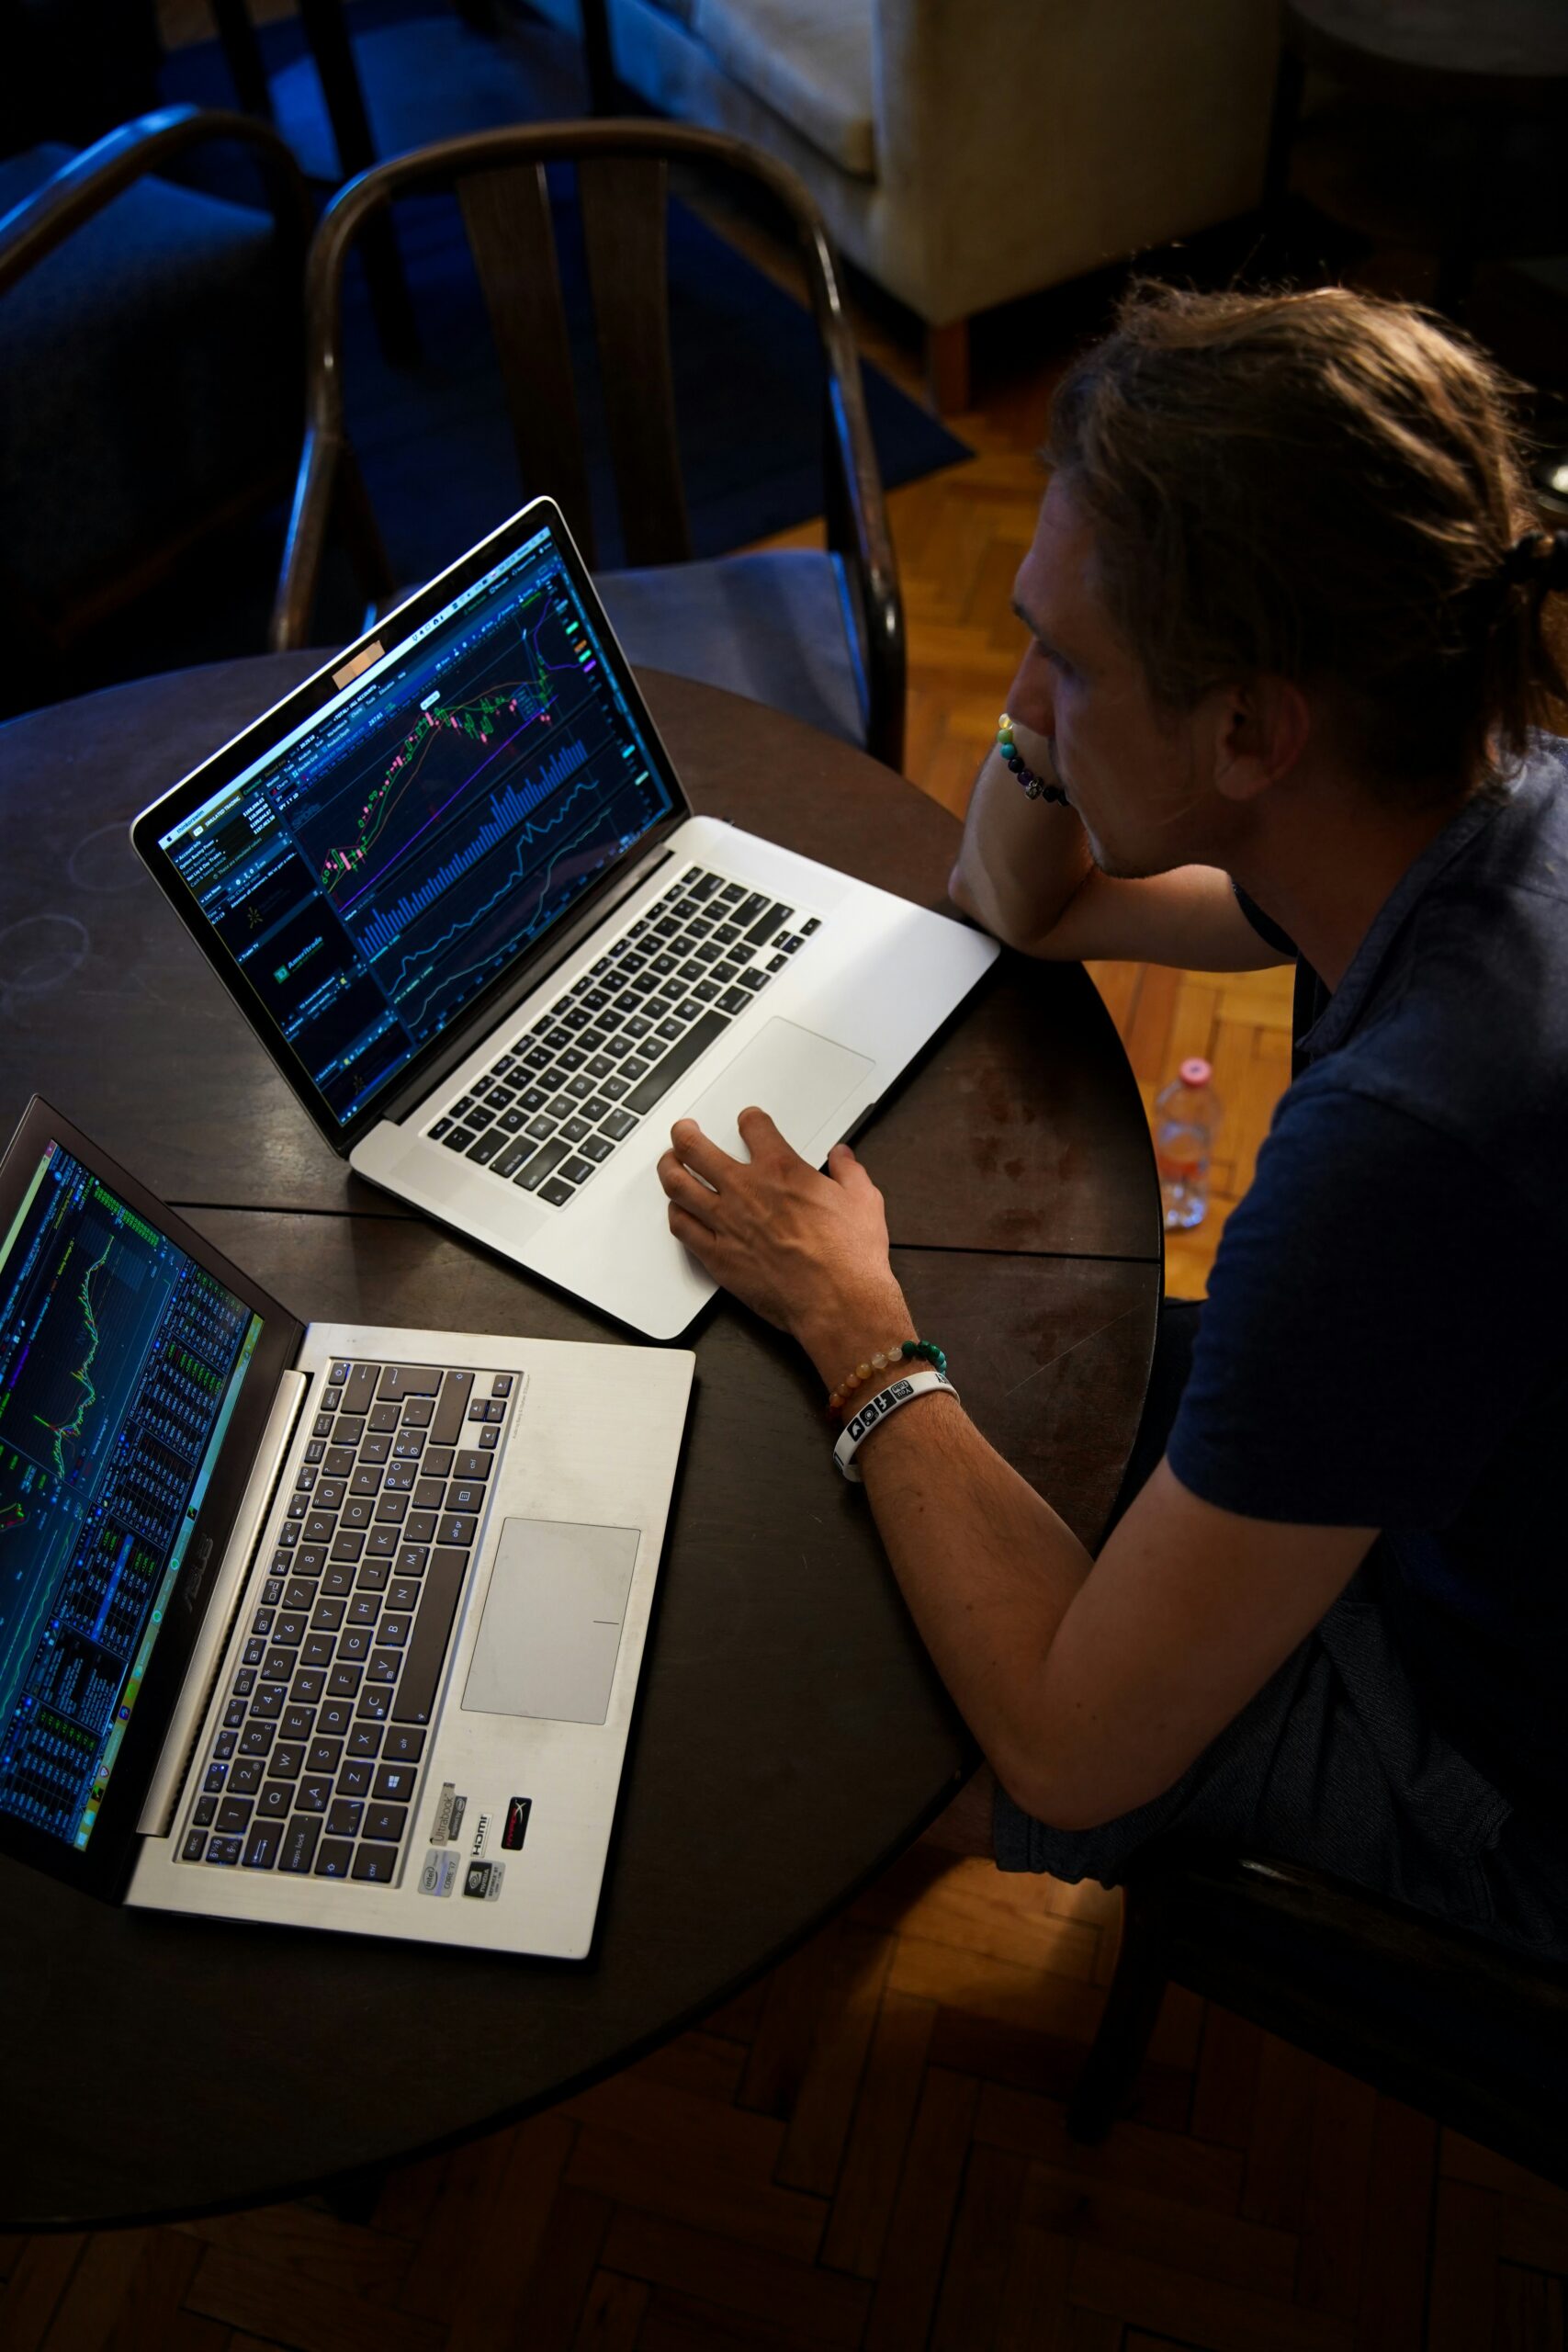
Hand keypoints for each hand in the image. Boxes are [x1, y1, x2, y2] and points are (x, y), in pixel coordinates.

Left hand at [657, 1109, 909, 1375]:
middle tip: (684, 1130)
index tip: (748, 1121)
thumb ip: (849, 1171)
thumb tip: (842, 1156)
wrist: (838, 1302)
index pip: (753, 1127)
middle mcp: (746, 1190)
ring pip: (678, 1185)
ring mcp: (726, 1223)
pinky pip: (682, 1228)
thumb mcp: (864, 1200)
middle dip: (685, 1134)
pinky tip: (677, 1211)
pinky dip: (675, 1214)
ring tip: (669, 1162)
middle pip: (696, 1148)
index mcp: (781, 1170)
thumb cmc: (849, 1256)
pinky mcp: (717, 1257)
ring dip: (669, 1168)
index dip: (750, 1119)